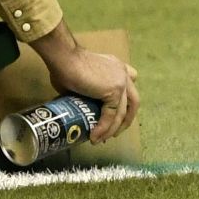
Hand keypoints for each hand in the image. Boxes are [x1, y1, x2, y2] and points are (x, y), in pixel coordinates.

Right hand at [32, 25, 140, 144]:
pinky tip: (95, 137)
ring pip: (122, 112)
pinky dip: (103, 128)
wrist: (65, 58)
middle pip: (134, 102)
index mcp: (116, 67)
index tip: (116, 115)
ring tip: (100, 140)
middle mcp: (122, 73)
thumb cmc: (65, 65)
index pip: (130, 83)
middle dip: (125, 120)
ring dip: (112, 129)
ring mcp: (121, 82)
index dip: (126, 101)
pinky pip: (111, 116)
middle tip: (114, 133)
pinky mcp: (114, 91)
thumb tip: (78, 107)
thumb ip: (86, 91)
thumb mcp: (81, 78)